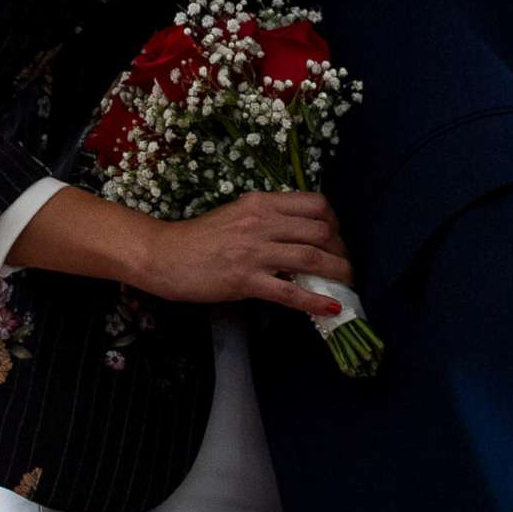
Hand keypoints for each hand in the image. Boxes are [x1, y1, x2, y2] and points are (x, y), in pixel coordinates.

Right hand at [128, 191, 354, 316]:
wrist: (164, 255)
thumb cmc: (199, 237)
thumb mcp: (237, 214)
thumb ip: (268, 218)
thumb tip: (300, 231)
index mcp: (261, 202)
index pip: (315, 203)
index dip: (335, 221)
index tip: (337, 237)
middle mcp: (262, 222)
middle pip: (321, 231)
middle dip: (342, 250)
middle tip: (344, 265)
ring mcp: (254, 252)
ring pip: (312, 258)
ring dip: (339, 273)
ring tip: (349, 284)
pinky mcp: (246, 281)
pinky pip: (290, 293)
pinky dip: (316, 302)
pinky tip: (332, 309)